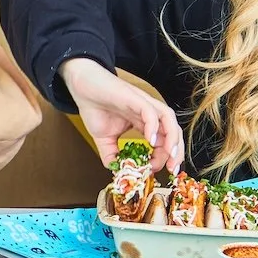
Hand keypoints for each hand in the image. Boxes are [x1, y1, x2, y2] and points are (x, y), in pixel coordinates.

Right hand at [58, 57, 184, 173]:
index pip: (164, 140)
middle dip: (176, 151)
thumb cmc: (94, 106)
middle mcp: (147, 112)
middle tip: (171, 169)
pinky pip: (150, 112)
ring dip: (173, 139)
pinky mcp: (134, 98)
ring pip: (168, 120)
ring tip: (169, 156)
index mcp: (143, 121)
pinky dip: (154, 126)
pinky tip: (150, 141)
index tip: (155, 171)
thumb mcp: (103, 138)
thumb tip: (117, 171)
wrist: (81, 86)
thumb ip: (112, 155)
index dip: (164, 157)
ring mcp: (142, 104)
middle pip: (172, 131)